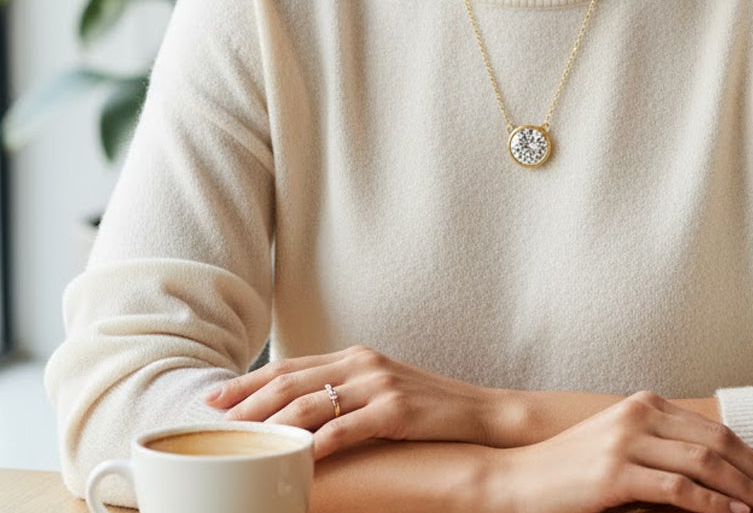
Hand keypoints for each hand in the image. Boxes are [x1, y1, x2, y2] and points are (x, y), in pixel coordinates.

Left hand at [206, 345, 500, 458]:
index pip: (291, 365)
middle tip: (216, 419)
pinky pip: (347, 427)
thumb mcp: (379, 390)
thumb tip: (295, 414)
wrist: (476, 413)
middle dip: (248, 401)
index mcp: (355, 357)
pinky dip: (318, 443)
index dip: (250, 381)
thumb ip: (342, 394)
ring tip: (244, 440)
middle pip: (293, 380)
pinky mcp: (396, 410)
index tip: (216, 397)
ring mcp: (379, 385)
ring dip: (273, 422)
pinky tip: (297, 456)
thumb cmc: (424, 407)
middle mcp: (362, 364)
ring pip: (312, 402)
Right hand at [487, 391, 752, 512]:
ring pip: (704, 463)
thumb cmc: (570, 471)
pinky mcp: (615, 474)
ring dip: (745, 490)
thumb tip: (712, 474)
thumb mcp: (620, 449)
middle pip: (716, 442)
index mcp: (644, 405)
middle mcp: (639, 415)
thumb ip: (660, 450)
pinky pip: (677, 489)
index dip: (752, 455)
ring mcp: (626, 443)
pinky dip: (713, 505)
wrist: (517, 480)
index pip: (712, 428)